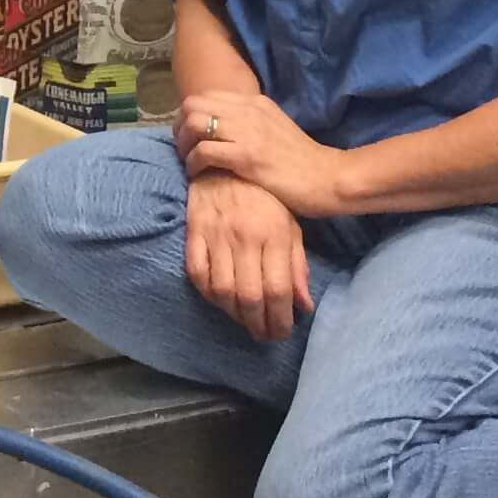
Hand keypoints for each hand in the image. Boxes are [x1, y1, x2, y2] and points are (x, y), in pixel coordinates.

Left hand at [176, 90, 346, 220]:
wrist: (329, 178)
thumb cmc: (303, 160)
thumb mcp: (275, 127)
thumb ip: (252, 122)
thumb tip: (225, 126)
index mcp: (255, 102)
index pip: (206, 95)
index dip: (190, 114)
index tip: (190, 135)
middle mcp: (248, 110)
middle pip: (193, 104)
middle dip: (180, 127)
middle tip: (184, 148)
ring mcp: (247, 132)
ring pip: (194, 123)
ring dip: (184, 144)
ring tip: (190, 162)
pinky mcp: (246, 156)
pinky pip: (203, 151)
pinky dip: (194, 163)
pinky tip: (198, 174)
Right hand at [184, 171, 309, 342]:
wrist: (226, 161)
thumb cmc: (264, 196)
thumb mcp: (290, 225)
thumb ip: (297, 264)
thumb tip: (303, 306)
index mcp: (273, 233)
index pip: (278, 289)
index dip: (281, 319)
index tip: (282, 332)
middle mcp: (245, 236)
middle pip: (250, 296)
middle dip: (259, 325)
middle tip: (264, 336)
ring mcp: (216, 234)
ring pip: (222, 290)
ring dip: (234, 315)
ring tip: (245, 322)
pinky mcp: (194, 231)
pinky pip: (197, 273)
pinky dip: (208, 294)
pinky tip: (221, 301)